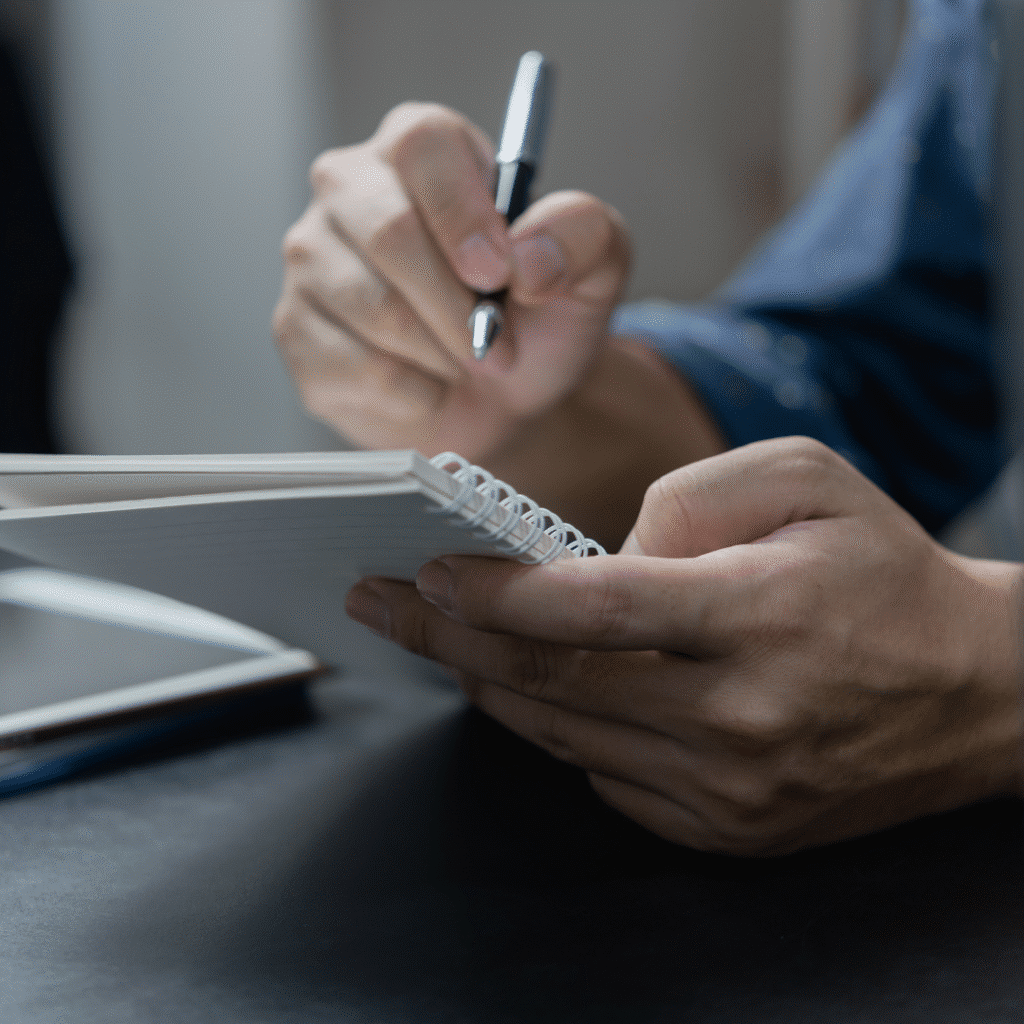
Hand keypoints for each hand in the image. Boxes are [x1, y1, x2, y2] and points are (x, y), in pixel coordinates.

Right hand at [273, 102, 630, 462]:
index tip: (499, 273)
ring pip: (372, 307)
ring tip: (470, 363)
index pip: (423, 143)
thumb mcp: (592, 269)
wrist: (503, 399)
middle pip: (389, 230)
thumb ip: (584, 235)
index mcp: (421, 149)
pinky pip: (357, 368)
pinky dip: (416, 393)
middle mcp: (351, 190)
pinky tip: (429, 385)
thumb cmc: (536, 319)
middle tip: (501, 348)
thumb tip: (529, 256)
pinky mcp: (297, 331)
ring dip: (443, 354)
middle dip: (460, 308)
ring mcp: (313, 261)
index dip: (464, 212)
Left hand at [346, 438, 1023, 855]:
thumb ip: (688, 495)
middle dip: (450, 641)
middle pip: (553, 685)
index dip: (495, 593)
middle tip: (384, 608)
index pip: (591, 611)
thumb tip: (598, 552)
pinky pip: (607, 779)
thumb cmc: (885, 572)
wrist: (975, 691)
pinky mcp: (727, 829)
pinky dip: (561, 730)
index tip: (428, 572)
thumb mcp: (807, 479)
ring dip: (488, 686)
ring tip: (439, 641)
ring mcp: (730, 790)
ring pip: (565, 738)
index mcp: (758, 617)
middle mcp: (739, 718)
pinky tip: (540, 692)